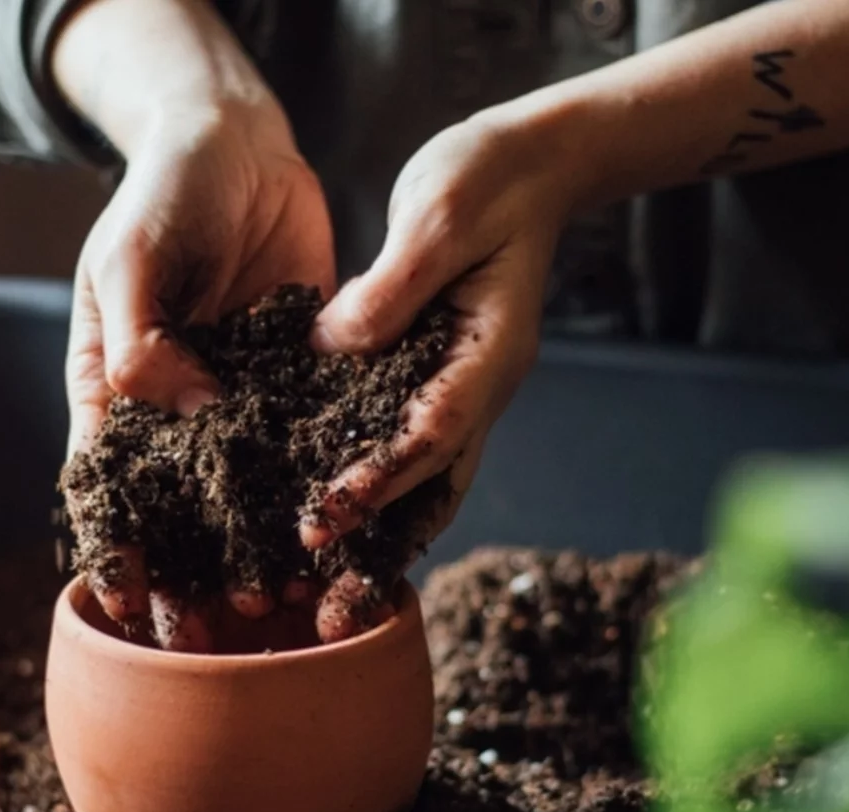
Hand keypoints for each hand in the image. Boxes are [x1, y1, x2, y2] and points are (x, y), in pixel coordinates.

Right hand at [64, 105, 335, 650]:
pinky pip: (308, 447)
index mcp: (114, 386)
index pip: (108, 485)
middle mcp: (176, 406)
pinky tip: (344, 539)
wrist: (239, 142)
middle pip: (178, 510)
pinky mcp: (298, 380)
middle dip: (192, 576)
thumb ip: (141, 334)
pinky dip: (319, 493)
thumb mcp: (133, 255)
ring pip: (247, 494)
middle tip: (216, 634)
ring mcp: (238, 398)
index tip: (129, 606)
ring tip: (283, 608)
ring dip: (259, 552)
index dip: (116, 548)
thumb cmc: (163, 191)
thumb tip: (180, 410)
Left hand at [304, 110, 576, 641]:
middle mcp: (478, 388)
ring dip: (375, 544)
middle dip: (377, 549)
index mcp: (488, 353)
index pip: (432, 433)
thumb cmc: (487, 178)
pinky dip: (370, 498)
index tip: (322, 518)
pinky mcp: (430, 380)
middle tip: (324, 611)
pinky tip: (322, 532)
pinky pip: (401, 453)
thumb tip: (335, 347)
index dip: (377, 480)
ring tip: (320, 600)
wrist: (528, 164)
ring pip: (420, 487)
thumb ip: (392, 284)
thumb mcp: (438, 214)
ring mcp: (459, 390)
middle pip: (430, 489)